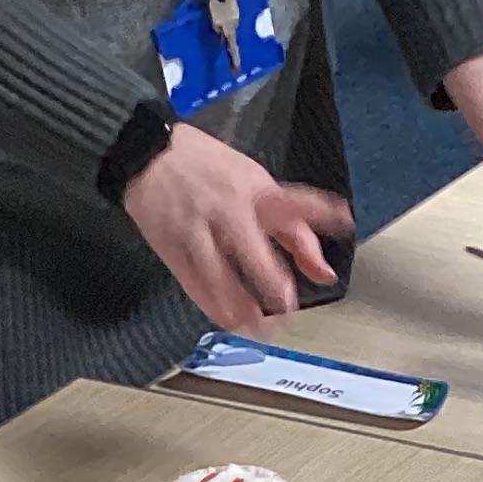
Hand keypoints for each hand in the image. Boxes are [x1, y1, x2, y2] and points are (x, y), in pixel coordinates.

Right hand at [122, 123, 349, 329]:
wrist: (143, 151)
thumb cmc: (207, 169)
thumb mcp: (255, 184)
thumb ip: (293, 229)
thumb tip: (324, 272)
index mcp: (253, 190)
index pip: (292, 205)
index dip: (318, 216)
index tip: (339, 232)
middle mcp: (226, 210)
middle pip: (251, 251)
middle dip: (270, 282)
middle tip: (286, 306)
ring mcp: (196, 230)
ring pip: (219, 276)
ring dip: (242, 308)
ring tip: (261, 330)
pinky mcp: (172, 247)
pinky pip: (194, 284)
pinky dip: (214, 308)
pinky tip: (230, 323)